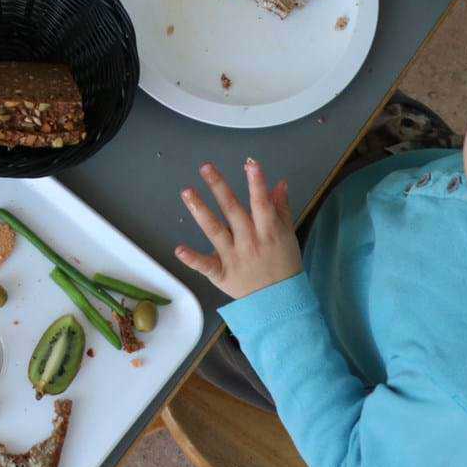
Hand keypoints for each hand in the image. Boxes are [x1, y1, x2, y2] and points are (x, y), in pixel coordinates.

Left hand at [175, 160, 300, 299]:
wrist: (279, 302)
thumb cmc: (283, 263)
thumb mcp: (287, 235)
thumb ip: (281, 208)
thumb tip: (279, 183)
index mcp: (268, 232)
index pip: (261, 204)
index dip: (257, 184)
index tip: (250, 164)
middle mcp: (250, 242)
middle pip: (233, 211)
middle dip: (220, 188)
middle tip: (206, 167)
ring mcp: (234, 258)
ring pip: (215, 231)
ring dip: (200, 210)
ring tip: (187, 192)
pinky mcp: (221, 274)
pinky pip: (205, 265)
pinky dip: (192, 258)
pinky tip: (178, 249)